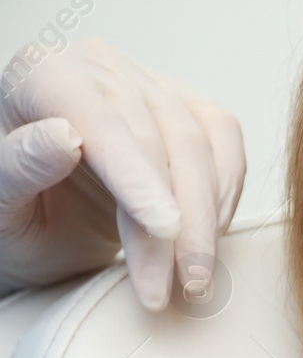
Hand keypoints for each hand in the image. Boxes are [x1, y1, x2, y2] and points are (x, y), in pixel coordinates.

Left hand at [0, 38, 244, 307]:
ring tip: (190, 280)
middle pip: (161, 139)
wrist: (45, 218)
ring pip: (201, 149)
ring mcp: (152, 88)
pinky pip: (227, 150)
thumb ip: (19, 165)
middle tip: (169, 287)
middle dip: (176, 222)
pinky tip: (205, 240)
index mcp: (43, 76)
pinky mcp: (192, 112)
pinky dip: (223, 201)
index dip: (137, 177)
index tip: (163, 227)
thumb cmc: (16, 210)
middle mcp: (101, 69)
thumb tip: (62, 138)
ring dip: (204, 223)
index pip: (100, 121)